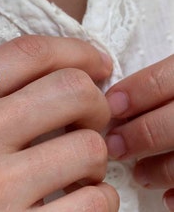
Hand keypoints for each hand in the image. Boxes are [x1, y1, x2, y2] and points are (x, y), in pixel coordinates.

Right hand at [0, 36, 117, 211]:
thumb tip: (67, 71)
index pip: (30, 52)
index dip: (77, 51)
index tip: (98, 64)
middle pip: (72, 90)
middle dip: (95, 104)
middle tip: (87, 121)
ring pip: (90, 148)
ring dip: (94, 159)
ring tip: (73, 170)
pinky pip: (96, 201)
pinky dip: (99, 198)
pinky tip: (76, 199)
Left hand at [105, 55, 173, 210]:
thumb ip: (166, 80)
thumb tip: (122, 101)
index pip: (159, 82)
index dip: (131, 96)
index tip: (111, 108)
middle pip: (169, 125)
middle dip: (137, 137)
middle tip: (116, 146)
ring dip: (159, 170)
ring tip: (141, 174)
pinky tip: (170, 198)